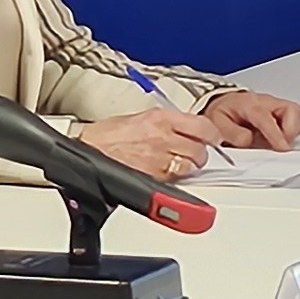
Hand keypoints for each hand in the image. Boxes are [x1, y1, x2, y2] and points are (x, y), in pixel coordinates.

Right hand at [75, 106, 217, 179]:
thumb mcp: (140, 118)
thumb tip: (186, 130)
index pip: (203, 126)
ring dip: (188, 168)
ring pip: (192, 166)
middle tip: (190, 154)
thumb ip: (167, 124)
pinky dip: (174, 179)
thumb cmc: (107, 136)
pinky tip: (164, 174)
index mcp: (161, 118)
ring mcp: (159, 158)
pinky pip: (176, 180)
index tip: (212, 139)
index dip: (211, 136)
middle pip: (201, 149)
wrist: (87, 150)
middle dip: (199, 154)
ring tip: (176, 165)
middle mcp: (164, 136)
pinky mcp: (153, 177)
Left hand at [200, 90, 299, 151]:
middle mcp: (267, 103)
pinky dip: (289, 133)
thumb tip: (248, 140)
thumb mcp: (218, 123)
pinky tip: (275, 140)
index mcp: (250, 104)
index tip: (282, 148)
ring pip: (295, 116)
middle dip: (290, 131)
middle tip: (280, 145)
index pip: (267, 118)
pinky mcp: (282, 113)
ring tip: (275, 143)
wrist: (224, 104)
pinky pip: (293, 122)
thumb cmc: (223, 112)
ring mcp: (276, 106)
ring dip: (290, 133)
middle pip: (291, 110)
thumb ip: (233, 133)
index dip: (276, 134)